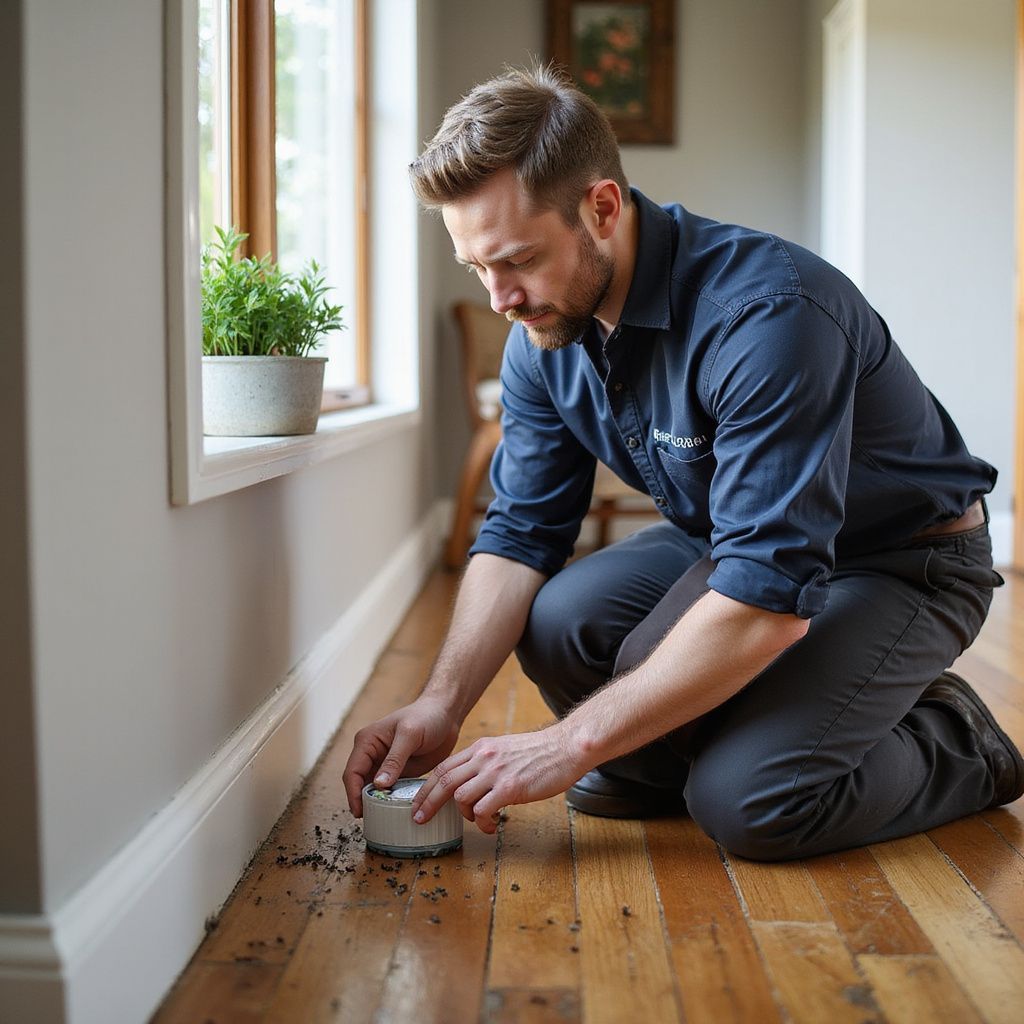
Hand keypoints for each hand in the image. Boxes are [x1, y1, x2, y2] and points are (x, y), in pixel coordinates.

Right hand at [343, 697, 460, 816]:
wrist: (445, 715)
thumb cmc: (426, 716)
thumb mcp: (410, 735)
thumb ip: (394, 759)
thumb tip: (379, 784)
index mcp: (367, 741)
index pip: (353, 771)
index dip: (353, 793)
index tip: (359, 811)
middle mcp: (371, 753)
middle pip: (359, 783)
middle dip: (361, 801)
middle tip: (370, 821)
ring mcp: (384, 764)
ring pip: (372, 789)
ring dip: (374, 803)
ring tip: (380, 821)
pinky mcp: (397, 772)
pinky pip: (388, 790)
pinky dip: (388, 801)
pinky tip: (394, 812)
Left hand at [410, 724, 587, 834]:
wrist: (565, 747)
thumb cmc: (539, 752)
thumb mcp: (504, 749)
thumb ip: (485, 762)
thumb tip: (470, 783)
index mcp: (481, 747)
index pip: (444, 767)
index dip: (427, 787)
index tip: (418, 802)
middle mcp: (484, 757)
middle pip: (444, 781)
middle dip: (428, 803)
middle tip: (420, 819)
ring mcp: (496, 772)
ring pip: (460, 797)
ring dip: (465, 815)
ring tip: (479, 820)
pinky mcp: (510, 787)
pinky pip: (483, 810)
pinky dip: (483, 822)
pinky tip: (492, 825)